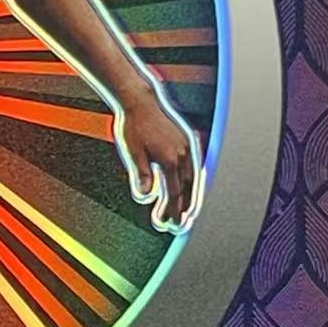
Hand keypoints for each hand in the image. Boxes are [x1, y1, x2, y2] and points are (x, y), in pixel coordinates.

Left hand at [114, 87, 201, 230]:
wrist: (140, 102)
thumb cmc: (134, 127)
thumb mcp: (134, 153)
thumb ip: (142, 176)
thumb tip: (146, 196)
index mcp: (169, 160)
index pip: (174, 193)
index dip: (171, 209)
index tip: (168, 222)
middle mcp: (182, 154)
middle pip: (187, 189)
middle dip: (183, 207)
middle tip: (178, 223)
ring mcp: (186, 147)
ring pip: (193, 178)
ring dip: (190, 196)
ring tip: (186, 210)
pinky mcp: (186, 140)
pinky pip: (193, 166)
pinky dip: (192, 180)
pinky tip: (188, 187)